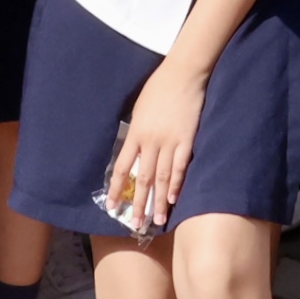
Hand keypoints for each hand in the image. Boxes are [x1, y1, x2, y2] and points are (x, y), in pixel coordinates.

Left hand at [108, 60, 209, 230]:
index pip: (121, 168)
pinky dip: (176, 184)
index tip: (111, 207)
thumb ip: (136, 131)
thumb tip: (133, 149)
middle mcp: (150, 141)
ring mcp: (170, 141)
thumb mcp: (139, 109)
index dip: (116, 189)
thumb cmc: (159, 87)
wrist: (183, 73)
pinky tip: (173, 199)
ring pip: (161, 177)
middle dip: (138, 204)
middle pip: (141, 179)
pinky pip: (181, 166)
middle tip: (136, 225)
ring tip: (156, 220)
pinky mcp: (187, 139)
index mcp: (135, 133)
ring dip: (158, 201)